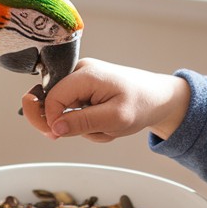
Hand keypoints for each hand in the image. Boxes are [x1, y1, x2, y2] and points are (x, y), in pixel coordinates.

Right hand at [21, 58, 189, 141]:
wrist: (157, 98)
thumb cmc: (142, 103)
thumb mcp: (115, 119)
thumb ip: (83, 122)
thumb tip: (54, 127)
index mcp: (85, 74)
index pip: (51, 98)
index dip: (50, 120)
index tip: (59, 136)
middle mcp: (78, 71)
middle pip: (50, 101)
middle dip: (62, 122)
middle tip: (74, 134)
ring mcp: (79, 78)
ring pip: (62, 109)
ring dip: (79, 126)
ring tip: (103, 128)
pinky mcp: (82, 88)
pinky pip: (71, 109)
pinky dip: (84, 122)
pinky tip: (101, 123)